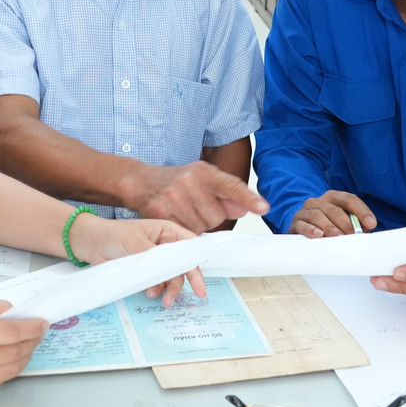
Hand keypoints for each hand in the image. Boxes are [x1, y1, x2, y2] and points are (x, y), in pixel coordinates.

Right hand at [0, 297, 47, 401]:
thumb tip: (19, 314)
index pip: (7, 333)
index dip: (30, 328)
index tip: (42, 324)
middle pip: (11, 354)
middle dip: (30, 343)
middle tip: (37, 334)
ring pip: (7, 371)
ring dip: (23, 358)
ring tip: (26, 346)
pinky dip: (7, 370)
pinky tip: (7, 358)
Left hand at [71, 215, 205, 307]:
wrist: (91, 244)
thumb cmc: (114, 235)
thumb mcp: (135, 242)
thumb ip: (154, 256)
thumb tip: (169, 269)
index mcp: (168, 232)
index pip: (190, 246)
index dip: (197, 262)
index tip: (201, 281)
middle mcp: (166, 246)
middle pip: (183, 266)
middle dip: (184, 282)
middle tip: (190, 296)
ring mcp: (157, 261)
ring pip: (172, 277)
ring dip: (169, 289)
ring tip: (162, 299)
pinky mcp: (147, 272)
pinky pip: (158, 283)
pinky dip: (158, 290)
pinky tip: (150, 293)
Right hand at [127, 160, 267, 232]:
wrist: (142, 182)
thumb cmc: (177, 182)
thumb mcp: (203, 180)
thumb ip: (226, 194)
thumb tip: (245, 209)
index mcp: (204, 172)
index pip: (231, 186)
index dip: (248, 199)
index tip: (263, 208)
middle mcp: (189, 182)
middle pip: (217, 216)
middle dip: (210, 217)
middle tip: (195, 206)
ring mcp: (174, 197)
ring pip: (202, 228)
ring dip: (196, 225)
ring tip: (184, 212)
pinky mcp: (161, 213)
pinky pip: (184, 234)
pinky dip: (183, 232)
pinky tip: (176, 219)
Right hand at [289, 190, 376, 237]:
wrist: (302, 226)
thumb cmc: (328, 225)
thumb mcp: (343, 222)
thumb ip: (354, 225)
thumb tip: (366, 233)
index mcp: (334, 197)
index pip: (349, 199)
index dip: (361, 211)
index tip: (372, 224)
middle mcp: (319, 201)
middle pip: (334, 210)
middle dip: (346, 224)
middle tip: (354, 237)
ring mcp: (306, 211)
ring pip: (318, 216)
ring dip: (330, 227)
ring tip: (338, 238)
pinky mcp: (296, 222)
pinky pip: (302, 224)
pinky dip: (311, 229)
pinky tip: (319, 235)